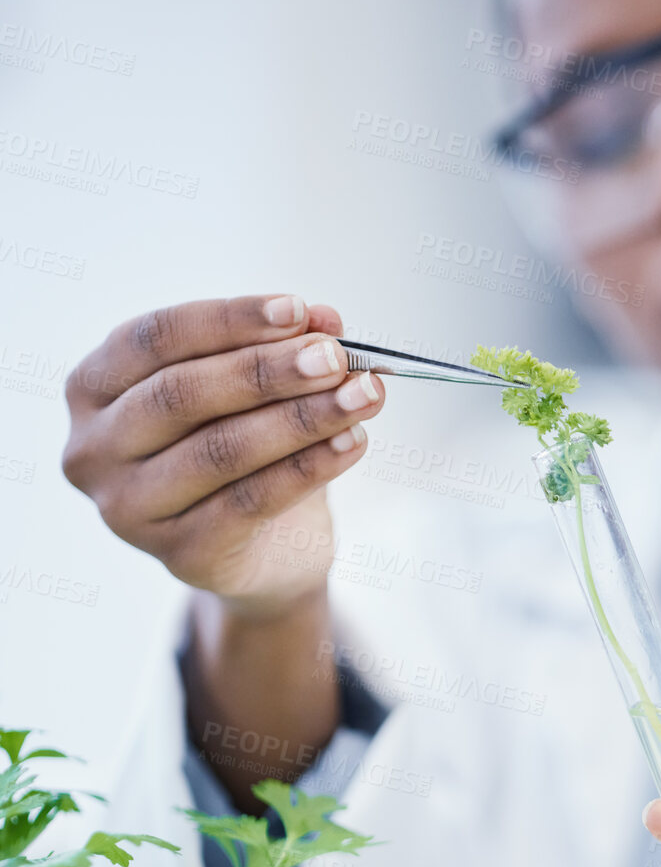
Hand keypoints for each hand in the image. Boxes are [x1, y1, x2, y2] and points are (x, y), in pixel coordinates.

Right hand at [62, 294, 386, 615]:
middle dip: (268, 371)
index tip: (297, 310)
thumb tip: (325, 321)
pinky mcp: (181, 556)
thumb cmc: (246, 454)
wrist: (266, 553)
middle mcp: (94, 450)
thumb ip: (281, 351)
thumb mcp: (256, 393)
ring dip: (300, 417)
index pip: (155, 338)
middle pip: (182, 394)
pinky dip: (309, 468)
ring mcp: (129, 510)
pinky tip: (353, 442)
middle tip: (334, 358)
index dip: (229, 320)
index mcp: (93, 388)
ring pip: (219, 450)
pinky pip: (251, 502)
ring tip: (361, 395)